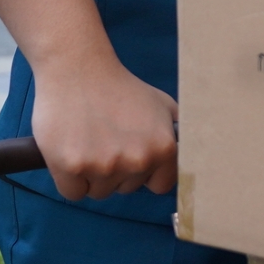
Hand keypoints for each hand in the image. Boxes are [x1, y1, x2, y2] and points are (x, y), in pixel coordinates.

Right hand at [30, 54, 179, 200]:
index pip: (160, 185)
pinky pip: (73, 192)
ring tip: (89, 141)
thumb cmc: (120, 88)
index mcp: (163, 147)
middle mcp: (138, 160)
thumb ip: (177, 134)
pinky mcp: (71, 168)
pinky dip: (70, 178)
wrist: (79, 71)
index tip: (134, 156)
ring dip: (92, 175)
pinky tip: (71, 150)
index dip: (146, 173)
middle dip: (117, 171)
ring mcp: (104, 166)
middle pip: (126, 189)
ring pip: (99, 192)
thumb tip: (194, 156)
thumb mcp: (163, 106)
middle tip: (107, 138)